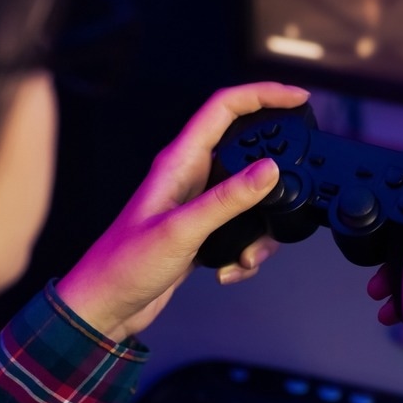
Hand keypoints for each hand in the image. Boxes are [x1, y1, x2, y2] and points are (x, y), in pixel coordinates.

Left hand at [55, 82, 309, 342]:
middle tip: (296, 187)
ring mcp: (198, 203)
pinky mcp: (202, 230)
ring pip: (251, 198)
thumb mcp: (183, 230)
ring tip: (248, 254)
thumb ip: (228, 199)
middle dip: (275, 175)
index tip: (297, 98)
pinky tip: (231, 267)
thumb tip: (270, 170)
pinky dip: (247, 250)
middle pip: (248, 150)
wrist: (105, 306)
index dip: (263, 95)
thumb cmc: (124, 264)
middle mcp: (191, 176)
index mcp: (180, 161)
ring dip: (261, 229)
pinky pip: (242, 228)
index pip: (225, 108)